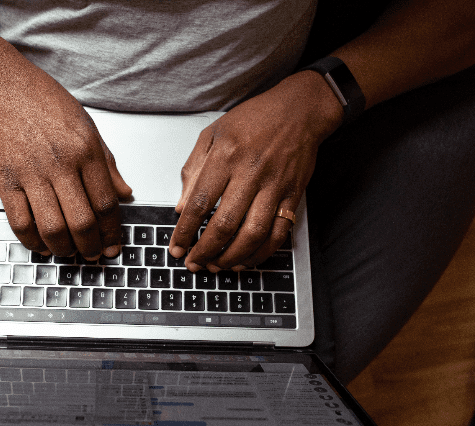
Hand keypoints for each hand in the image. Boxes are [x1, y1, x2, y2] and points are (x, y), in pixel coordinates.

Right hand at [0, 59, 131, 259]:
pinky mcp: (5, 179)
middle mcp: (61, 163)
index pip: (105, 203)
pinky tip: (39, 244)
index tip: (112, 245)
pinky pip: (20, 221)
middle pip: (82, 221)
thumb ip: (107, 163)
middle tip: (91, 255)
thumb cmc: (41, 99)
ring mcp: (31, 173)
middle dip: (90, 247)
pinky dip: (31, 240)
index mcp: (85, 150)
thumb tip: (125, 192)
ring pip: (52, 227)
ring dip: (63, 248)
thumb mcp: (86, 124)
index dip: (111, 231)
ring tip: (67, 252)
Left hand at [168, 71, 342, 270]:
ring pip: (252, 233)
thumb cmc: (253, 119)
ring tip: (217, 265)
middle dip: (205, 250)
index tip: (176, 247)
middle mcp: (250, 173)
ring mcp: (274, 186)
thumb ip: (193, 170)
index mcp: (226, 156)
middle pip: (225, 224)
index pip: (200, 203)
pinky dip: (261, 252)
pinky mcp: (292, 195)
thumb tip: (182, 207)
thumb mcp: (213, 134)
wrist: (299, 110)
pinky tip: (246, 260)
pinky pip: (278, 233)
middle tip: (193, 263)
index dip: (185, 231)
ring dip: (232, 256)